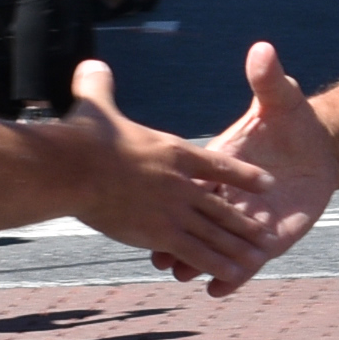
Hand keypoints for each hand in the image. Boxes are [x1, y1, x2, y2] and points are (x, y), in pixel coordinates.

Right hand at [50, 61, 272, 289]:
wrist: (72, 168)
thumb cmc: (82, 137)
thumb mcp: (95, 103)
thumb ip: (99, 85)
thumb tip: (91, 63)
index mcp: (175, 151)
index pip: (219, 164)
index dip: (243, 175)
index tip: (265, 182)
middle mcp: (182, 182)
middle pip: (223, 204)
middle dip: (245, 220)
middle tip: (265, 232)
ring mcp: (174, 209)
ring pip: (216, 232)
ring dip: (239, 246)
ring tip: (257, 257)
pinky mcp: (160, 233)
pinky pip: (197, 253)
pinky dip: (217, 265)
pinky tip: (234, 275)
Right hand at [151, 39, 333, 295]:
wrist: (321, 147)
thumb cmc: (291, 120)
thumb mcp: (278, 97)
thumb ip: (267, 77)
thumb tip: (263, 48)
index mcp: (217, 164)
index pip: (196, 179)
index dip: (177, 192)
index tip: (155, 203)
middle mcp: (225, 196)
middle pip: (200, 218)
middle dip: (181, 237)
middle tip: (158, 254)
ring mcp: (243, 220)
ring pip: (217, 244)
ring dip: (201, 262)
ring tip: (183, 277)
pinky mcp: (266, 238)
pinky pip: (246, 259)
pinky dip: (232, 275)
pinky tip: (219, 291)